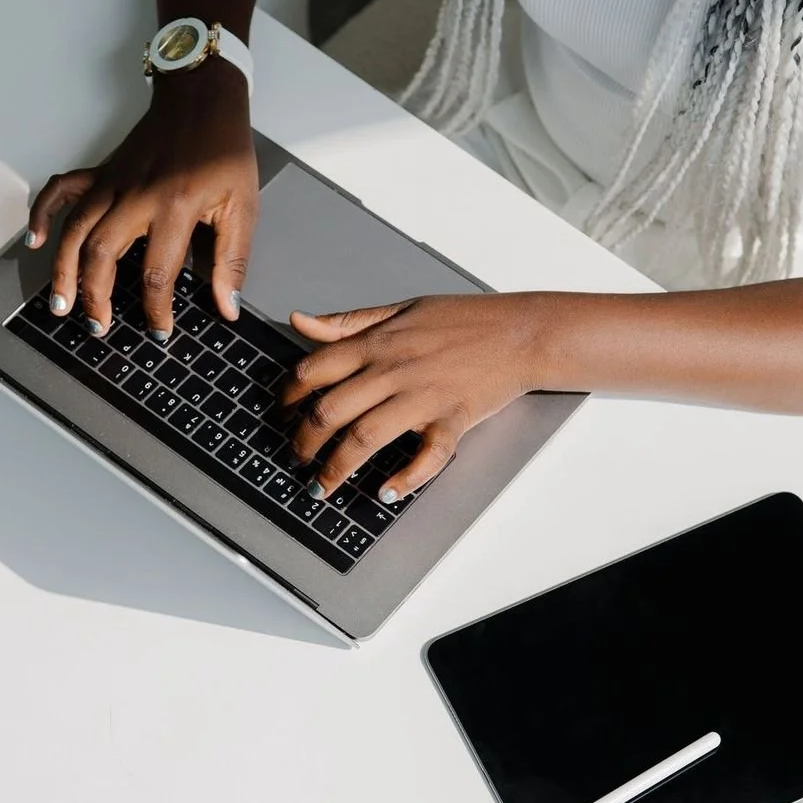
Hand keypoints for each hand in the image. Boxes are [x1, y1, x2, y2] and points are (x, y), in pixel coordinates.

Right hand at [25, 64, 256, 339]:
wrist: (203, 98)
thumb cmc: (224, 151)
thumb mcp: (243, 207)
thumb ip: (233, 260)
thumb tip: (228, 307)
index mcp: (175, 208)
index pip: (157, 272)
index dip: (156, 310)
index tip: (159, 331)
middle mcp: (136, 196)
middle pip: (101, 254)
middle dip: (95, 296)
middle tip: (98, 327)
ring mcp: (113, 182)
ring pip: (75, 230)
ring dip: (63, 269)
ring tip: (61, 304)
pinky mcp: (102, 172)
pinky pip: (62, 191)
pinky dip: (42, 213)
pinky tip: (34, 241)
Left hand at [281, 292, 551, 502]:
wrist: (520, 333)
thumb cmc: (464, 320)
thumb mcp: (400, 309)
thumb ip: (348, 322)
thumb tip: (300, 322)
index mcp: (377, 343)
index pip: (314, 370)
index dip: (289, 397)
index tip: (282, 413)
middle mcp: (393, 371)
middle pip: (331, 412)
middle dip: (304, 443)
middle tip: (297, 459)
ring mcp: (423, 398)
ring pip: (365, 438)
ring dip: (337, 469)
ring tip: (321, 487)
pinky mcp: (452, 421)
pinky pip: (425, 458)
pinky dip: (404, 480)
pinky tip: (384, 493)